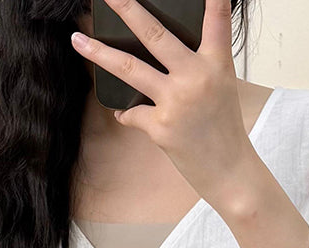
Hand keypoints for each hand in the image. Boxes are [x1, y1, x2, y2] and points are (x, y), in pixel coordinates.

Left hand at [70, 0, 253, 207]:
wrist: (230, 171)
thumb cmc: (224, 129)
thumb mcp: (223, 86)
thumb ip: (201, 62)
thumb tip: (167, 50)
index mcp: (216, 63)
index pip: (216, 18)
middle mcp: (196, 77)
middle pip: (155, 35)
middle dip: (127, 9)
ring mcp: (176, 101)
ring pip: (129, 68)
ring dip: (99, 54)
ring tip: (78, 41)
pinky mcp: (161, 126)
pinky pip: (132, 112)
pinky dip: (126, 112)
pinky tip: (123, 112)